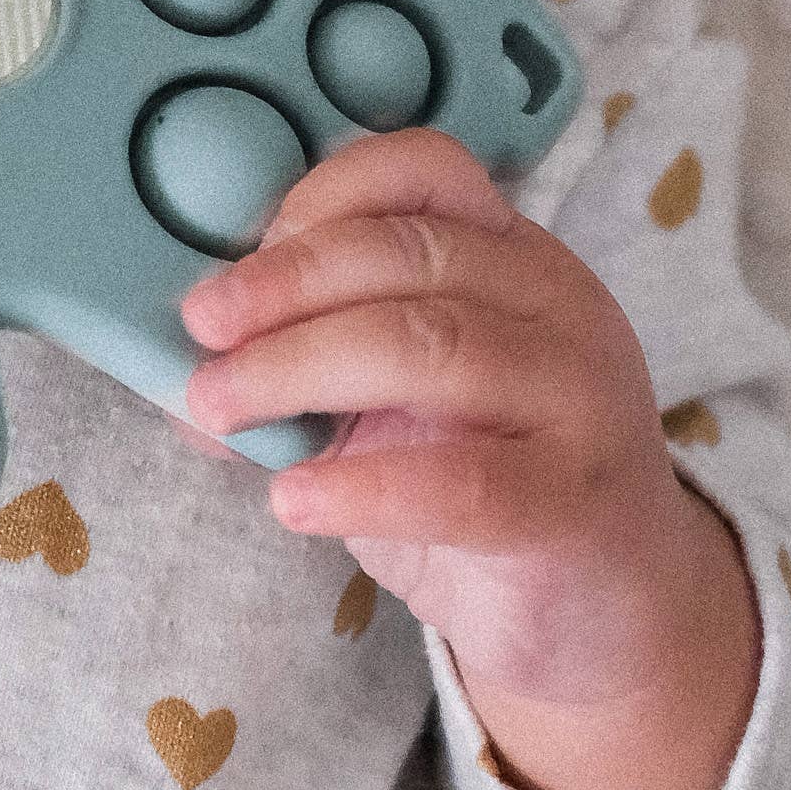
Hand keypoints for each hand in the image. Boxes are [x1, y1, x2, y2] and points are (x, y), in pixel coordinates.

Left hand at [179, 127, 740, 723]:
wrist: (609, 617)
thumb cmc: (486, 486)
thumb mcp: (397, 407)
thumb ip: (313, 371)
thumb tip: (181, 371)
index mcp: (513, 258)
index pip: (427, 172)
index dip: (323, 195)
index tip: (240, 254)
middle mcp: (559, 306)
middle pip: (411, 256)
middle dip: (285, 287)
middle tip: (200, 334)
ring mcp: (580, 400)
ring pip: (432, 348)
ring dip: (299, 371)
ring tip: (219, 411)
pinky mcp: (577, 503)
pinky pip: (464, 485)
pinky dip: (362, 485)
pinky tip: (293, 500)